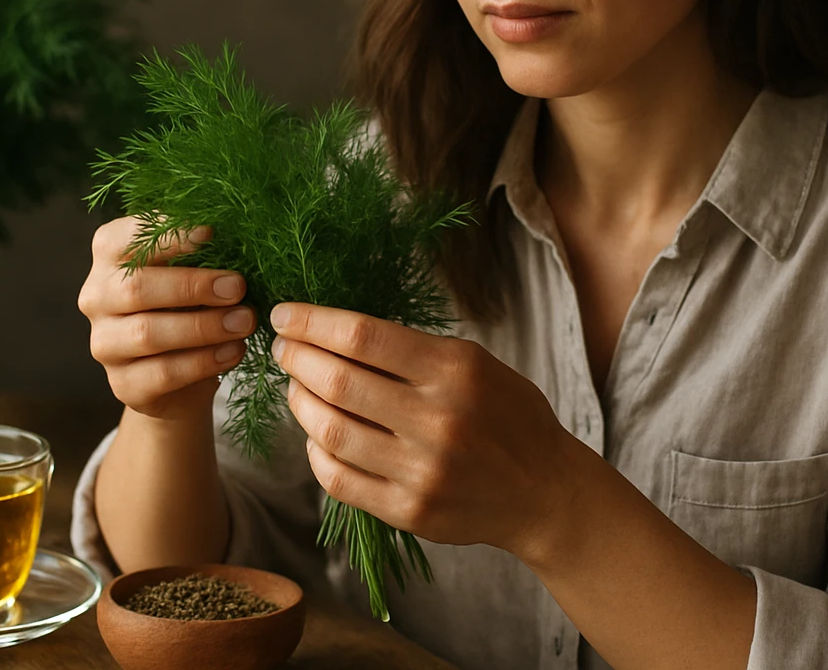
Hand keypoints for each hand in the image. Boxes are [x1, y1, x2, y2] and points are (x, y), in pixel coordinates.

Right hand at [78, 216, 254, 419]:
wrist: (182, 372)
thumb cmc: (189, 303)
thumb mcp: (192, 270)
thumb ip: (200, 252)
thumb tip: (235, 235)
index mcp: (109, 257)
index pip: (124, 239)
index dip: (167, 234)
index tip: (210, 232)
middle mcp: (96, 298)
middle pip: (136, 288)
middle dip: (192, 286)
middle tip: (237, 287)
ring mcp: (105, 344)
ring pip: (147, 333)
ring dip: (203, 326)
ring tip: (244, 321)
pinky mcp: (124, 384)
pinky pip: (162, 373)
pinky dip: (204, 361)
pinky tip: (234, 351)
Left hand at [268, 302, 582, 557]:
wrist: (544, 491)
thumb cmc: (506, 415)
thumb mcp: (475, 363)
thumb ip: (413, 350)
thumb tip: (337, 331)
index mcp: (454, 371)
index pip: (362, 337)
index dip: (312, 323)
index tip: (285, 316)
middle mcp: (437, 420)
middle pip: (337, 381)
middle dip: (297, 358)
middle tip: (283, 349)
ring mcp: (421, 471)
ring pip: (329, 430)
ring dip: (299, 402)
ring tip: (296, 386)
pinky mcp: (409, 511)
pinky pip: (338, 479)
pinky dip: (315, 451)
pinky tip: (315, 433)